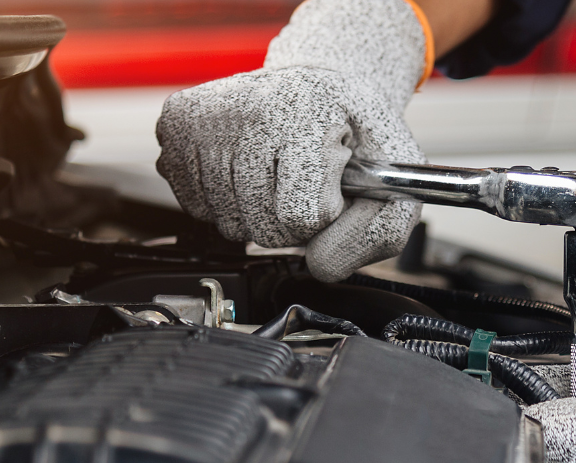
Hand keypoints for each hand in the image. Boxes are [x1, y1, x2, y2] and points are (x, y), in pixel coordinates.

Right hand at [156, 0, 427, 281]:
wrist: (319, 84)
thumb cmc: (357, 131)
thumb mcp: (398, 177)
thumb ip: (381, 232)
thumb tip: (320, 265)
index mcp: (307, 115)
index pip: (301, 217)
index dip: (325, 214)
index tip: (333, 181)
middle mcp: (249, 109)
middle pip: (263, 227)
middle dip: (291, 219)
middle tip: (304, 177)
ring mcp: (207, 116)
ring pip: (228, 224)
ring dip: (258, 212)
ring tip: (277, 170)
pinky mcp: (176, 125)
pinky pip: (197, 207)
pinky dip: (226, 201)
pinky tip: (247, 167)